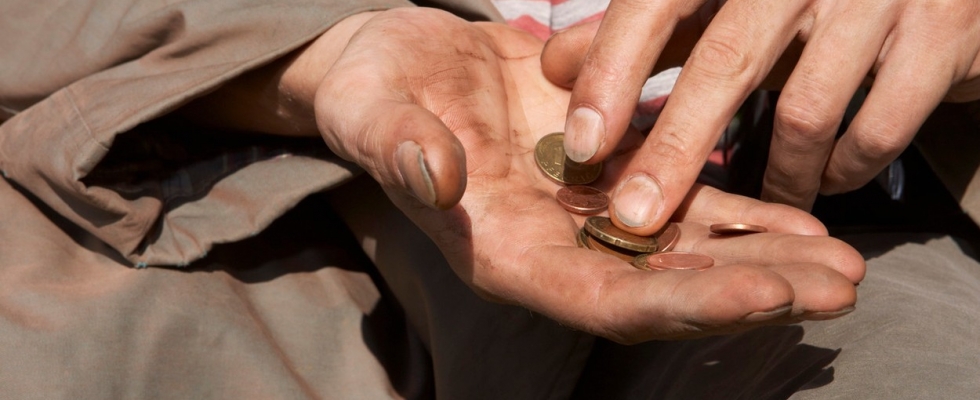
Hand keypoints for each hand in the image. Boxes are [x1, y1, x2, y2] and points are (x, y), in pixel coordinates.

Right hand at [310, 8, 862, 341]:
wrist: (399, 67)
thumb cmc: (374, 96)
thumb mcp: (373, 112)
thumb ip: (403, 148)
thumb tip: (438, 175)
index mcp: (502, 251)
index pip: (601, 298)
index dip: (681, 302)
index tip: (763, 296)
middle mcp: (556, 247)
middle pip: (666, 287)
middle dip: (752, 292)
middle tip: (841, 289)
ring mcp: (589, 213)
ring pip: (690, 250)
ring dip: (767, 260)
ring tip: (844, 266)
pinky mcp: (611, 172)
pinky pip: (687, 201)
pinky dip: (745, 212)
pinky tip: (803, 218)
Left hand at [542, 0, 979, 230]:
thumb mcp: (723, 0)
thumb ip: (647, 31)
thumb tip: (555, 65)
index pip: (657, 5)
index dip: (612, 73)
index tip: (582, 144)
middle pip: (723, 64)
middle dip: (674, 151)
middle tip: (635, 216)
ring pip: (806, 110)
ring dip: (775, 174)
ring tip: (760, 201)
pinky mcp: (943, 36)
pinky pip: (877, 130)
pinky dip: (842, 169)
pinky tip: (824, 180)